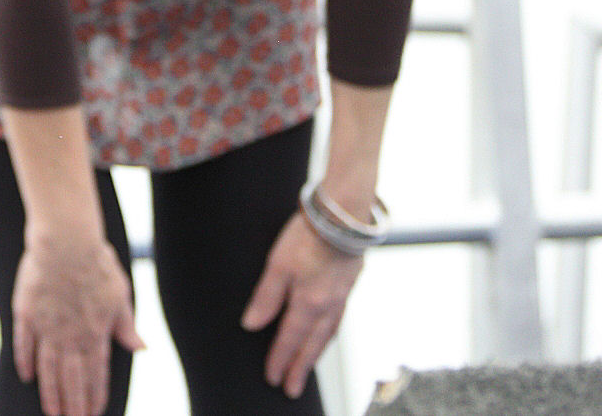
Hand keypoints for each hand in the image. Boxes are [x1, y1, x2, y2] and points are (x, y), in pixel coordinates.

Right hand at [11, 227, 145, 415]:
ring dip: (50, 393)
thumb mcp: (120, 294)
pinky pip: (24, 344)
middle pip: (71, 379)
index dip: (95, 396)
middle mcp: (69, 336)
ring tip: (52, 413)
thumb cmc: (97, 263)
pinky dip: (25, 362)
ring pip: (47, 369)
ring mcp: (46, 326)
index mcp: (95, 333)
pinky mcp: (26, 312)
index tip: (94, 414)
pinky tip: (27, 376)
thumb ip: (126, 325)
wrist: (65, 241)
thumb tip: (141, 348)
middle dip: (73, 405)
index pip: (96, 374)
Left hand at [239, 208, 364, 398]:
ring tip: (307, 366)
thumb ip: (266, 296)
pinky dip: (329, 334)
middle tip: (292, 388)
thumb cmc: (309, 235)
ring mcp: (342, 296)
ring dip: (316, 353)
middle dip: (300, 368)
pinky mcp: (349, 284)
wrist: (344, 214)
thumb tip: (252, 324)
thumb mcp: (278, 264)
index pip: (290, 339)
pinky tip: (325, 332)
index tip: (272, 378)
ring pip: (328, 334)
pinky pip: (338, 319)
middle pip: (312, 345)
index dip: (280, 360)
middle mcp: (328, 306)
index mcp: (309, 303)